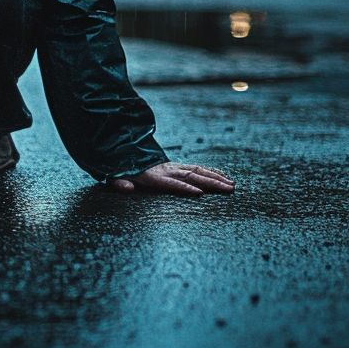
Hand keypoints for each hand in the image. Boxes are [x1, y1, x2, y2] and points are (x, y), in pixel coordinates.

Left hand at [107, 162, 233, 196]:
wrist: (127, 152)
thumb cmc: (123, 171)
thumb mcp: (116, 177)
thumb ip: (120, 183)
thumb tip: (125, 188)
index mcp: (153, 176)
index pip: (172, 183)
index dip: (184, 188)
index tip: (199, 194)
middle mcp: (168, 170)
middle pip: (192, 177)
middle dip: (210, 183)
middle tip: (228, 190)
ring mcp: (175, 167)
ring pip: (199, 172)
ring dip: (216, 179)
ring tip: (232, 186)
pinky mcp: (179, 166)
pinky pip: (198, 169)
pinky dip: (212, 173)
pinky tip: (225, 178)